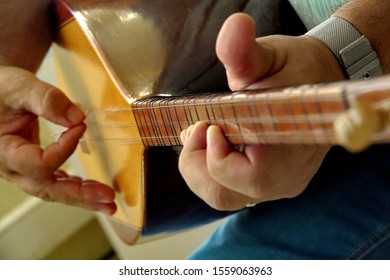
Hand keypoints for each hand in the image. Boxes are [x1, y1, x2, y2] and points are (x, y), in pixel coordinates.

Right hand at [0, 66, 115, 213]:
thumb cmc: (1, 88)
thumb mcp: (19, 86)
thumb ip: (47, 100)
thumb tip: (78, 118)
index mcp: (3, 150)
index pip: (39, 163)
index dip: (64, 149)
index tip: (80, 127)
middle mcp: (11, 167)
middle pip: (48, 189)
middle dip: (81, 195)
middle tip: (109, 199)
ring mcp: (21, 170)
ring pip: (53, 190)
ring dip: (82, 196)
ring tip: (108, 202)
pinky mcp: (32, 167)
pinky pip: (54, 182)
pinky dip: (74, 187)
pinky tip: (92, 189)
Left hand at [179, 13, 344, 210]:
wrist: (322, 82)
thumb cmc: (296, 70)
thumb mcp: (269, 57)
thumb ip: (245, 51)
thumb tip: (234, 25)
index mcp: (287, 153)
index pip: (242, 175)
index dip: (213, 154)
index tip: (207, 123)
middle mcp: (284, 179)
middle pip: (222, 194)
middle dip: (197, 164)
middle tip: (198, 130)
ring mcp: (278, 186)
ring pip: (223, 197)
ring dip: (200, 169)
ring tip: (204, 136)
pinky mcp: (273, 184)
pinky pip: (232, 192)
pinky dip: (212, 172)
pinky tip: (215, 146)